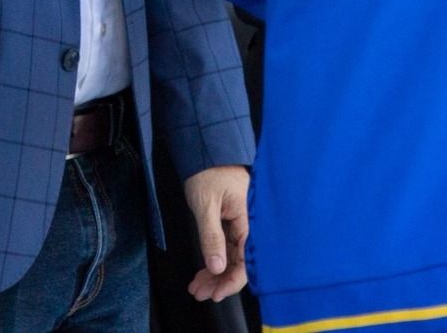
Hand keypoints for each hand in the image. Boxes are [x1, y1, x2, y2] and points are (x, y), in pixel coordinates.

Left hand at [184, 166, 250, 300]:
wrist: (204, 152)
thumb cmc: (207, 172)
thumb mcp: (206, 206)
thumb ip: (212, 237)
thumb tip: (217, 267)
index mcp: (249, 220)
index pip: (246, 261)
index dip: (232, 281)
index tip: (216, 294)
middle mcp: (248, 224)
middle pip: (238, 263)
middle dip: (219, 281)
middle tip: (200, 293)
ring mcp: (240, 224)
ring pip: (230, 258)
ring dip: (214, 274)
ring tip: (196, 286)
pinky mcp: (231, 223)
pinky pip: (225, 248)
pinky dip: (213, 260)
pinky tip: (203, 272)